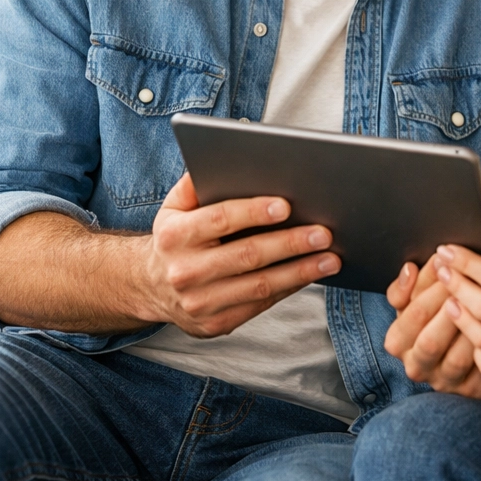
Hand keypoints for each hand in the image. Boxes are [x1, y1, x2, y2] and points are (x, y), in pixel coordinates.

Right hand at [137, 173, 340, 336]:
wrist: (149, 286)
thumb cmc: (176, 236)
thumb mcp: (174, 206)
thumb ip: (196, 182)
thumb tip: (225, 156)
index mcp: (174, 235)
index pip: (220, 219)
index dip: (254, 212)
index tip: (286, 205)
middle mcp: (184, 272)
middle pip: (247, 255)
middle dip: (291, 243)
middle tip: (324, 233)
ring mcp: (200, 303)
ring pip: (260, 286)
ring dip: (301, 271)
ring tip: (331, 258)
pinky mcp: (215, 324)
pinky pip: (260, 305)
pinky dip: (290, 288)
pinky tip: (311, 274)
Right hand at [383, 256, 480, 398]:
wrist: (461, 337)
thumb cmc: (434, 310)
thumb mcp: (414, 296)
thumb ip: (406, 284)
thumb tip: (409, 269)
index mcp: (398, 342)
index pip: (413, 316)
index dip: (431, 290)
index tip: (448, 267)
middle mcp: (417, 366)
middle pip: (431, 341)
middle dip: (451, 311)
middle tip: (470, 287)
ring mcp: (444, 382)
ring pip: (458, 359)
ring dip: (472, 330)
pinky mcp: (471, 390)